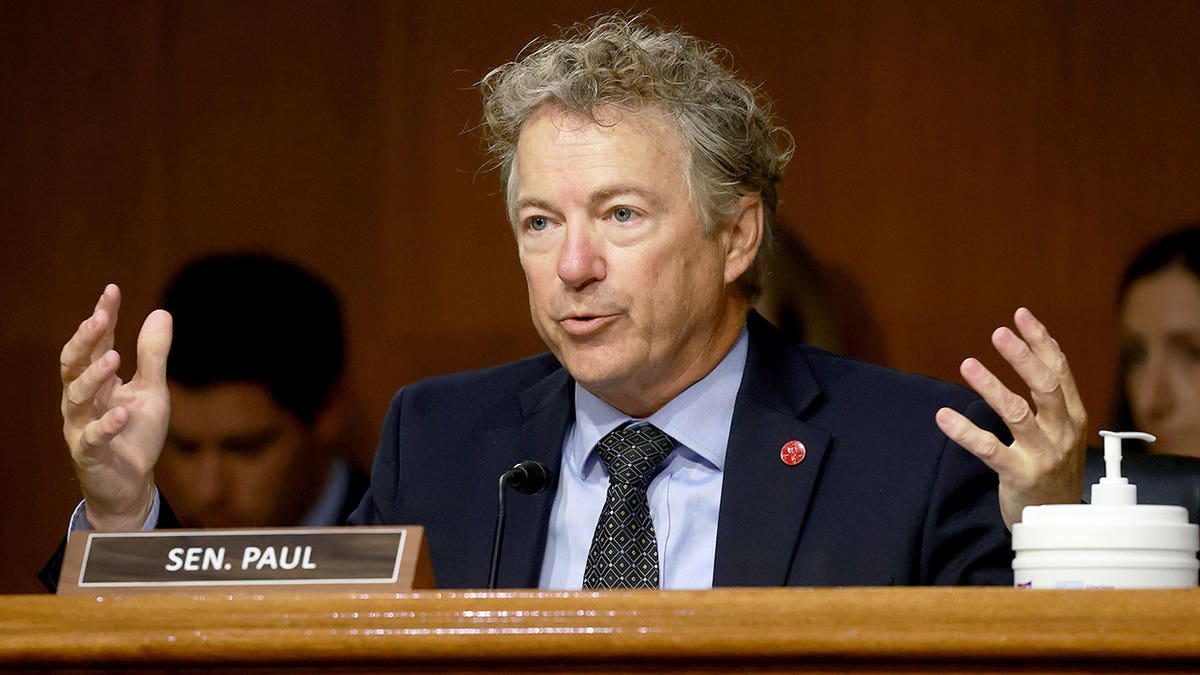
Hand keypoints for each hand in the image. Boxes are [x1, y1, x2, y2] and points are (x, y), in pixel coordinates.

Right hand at [60, 284, 171, 530]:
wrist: (132, 483)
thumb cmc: (136, 432)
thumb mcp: (152, 390)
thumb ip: (153, 356)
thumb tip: (161, 312)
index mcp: (98, 380)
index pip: (96, 343)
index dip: (102, 317)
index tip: (112, 291)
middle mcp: (83, 399)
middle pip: (73, 364)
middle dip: (85, 341)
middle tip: (99, 319)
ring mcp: (81, 426)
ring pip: (76, 398)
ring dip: (93, 377)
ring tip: (113, 359)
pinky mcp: (89, 454)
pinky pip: (91, 437)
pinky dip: (105, 424)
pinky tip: (121, 412)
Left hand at [935, 307, 1086, 529]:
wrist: (1058, 522)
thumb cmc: (1053, 468)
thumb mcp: (1061, 430)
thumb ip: (1050, 397)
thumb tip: (1034, 352)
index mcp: (1073, 416)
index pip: (1059, 370)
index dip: (1041, 341)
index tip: (1021, 314)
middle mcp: (1062, 432)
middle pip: (1045, 386)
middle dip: (1023, 357)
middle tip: (999, 332)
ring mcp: (1043, 454)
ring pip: (1017, 413)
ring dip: (991, 387)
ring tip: (968, 364)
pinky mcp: (1020, 475)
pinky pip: (989, 449)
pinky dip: (965, 432)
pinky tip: (943, 417)